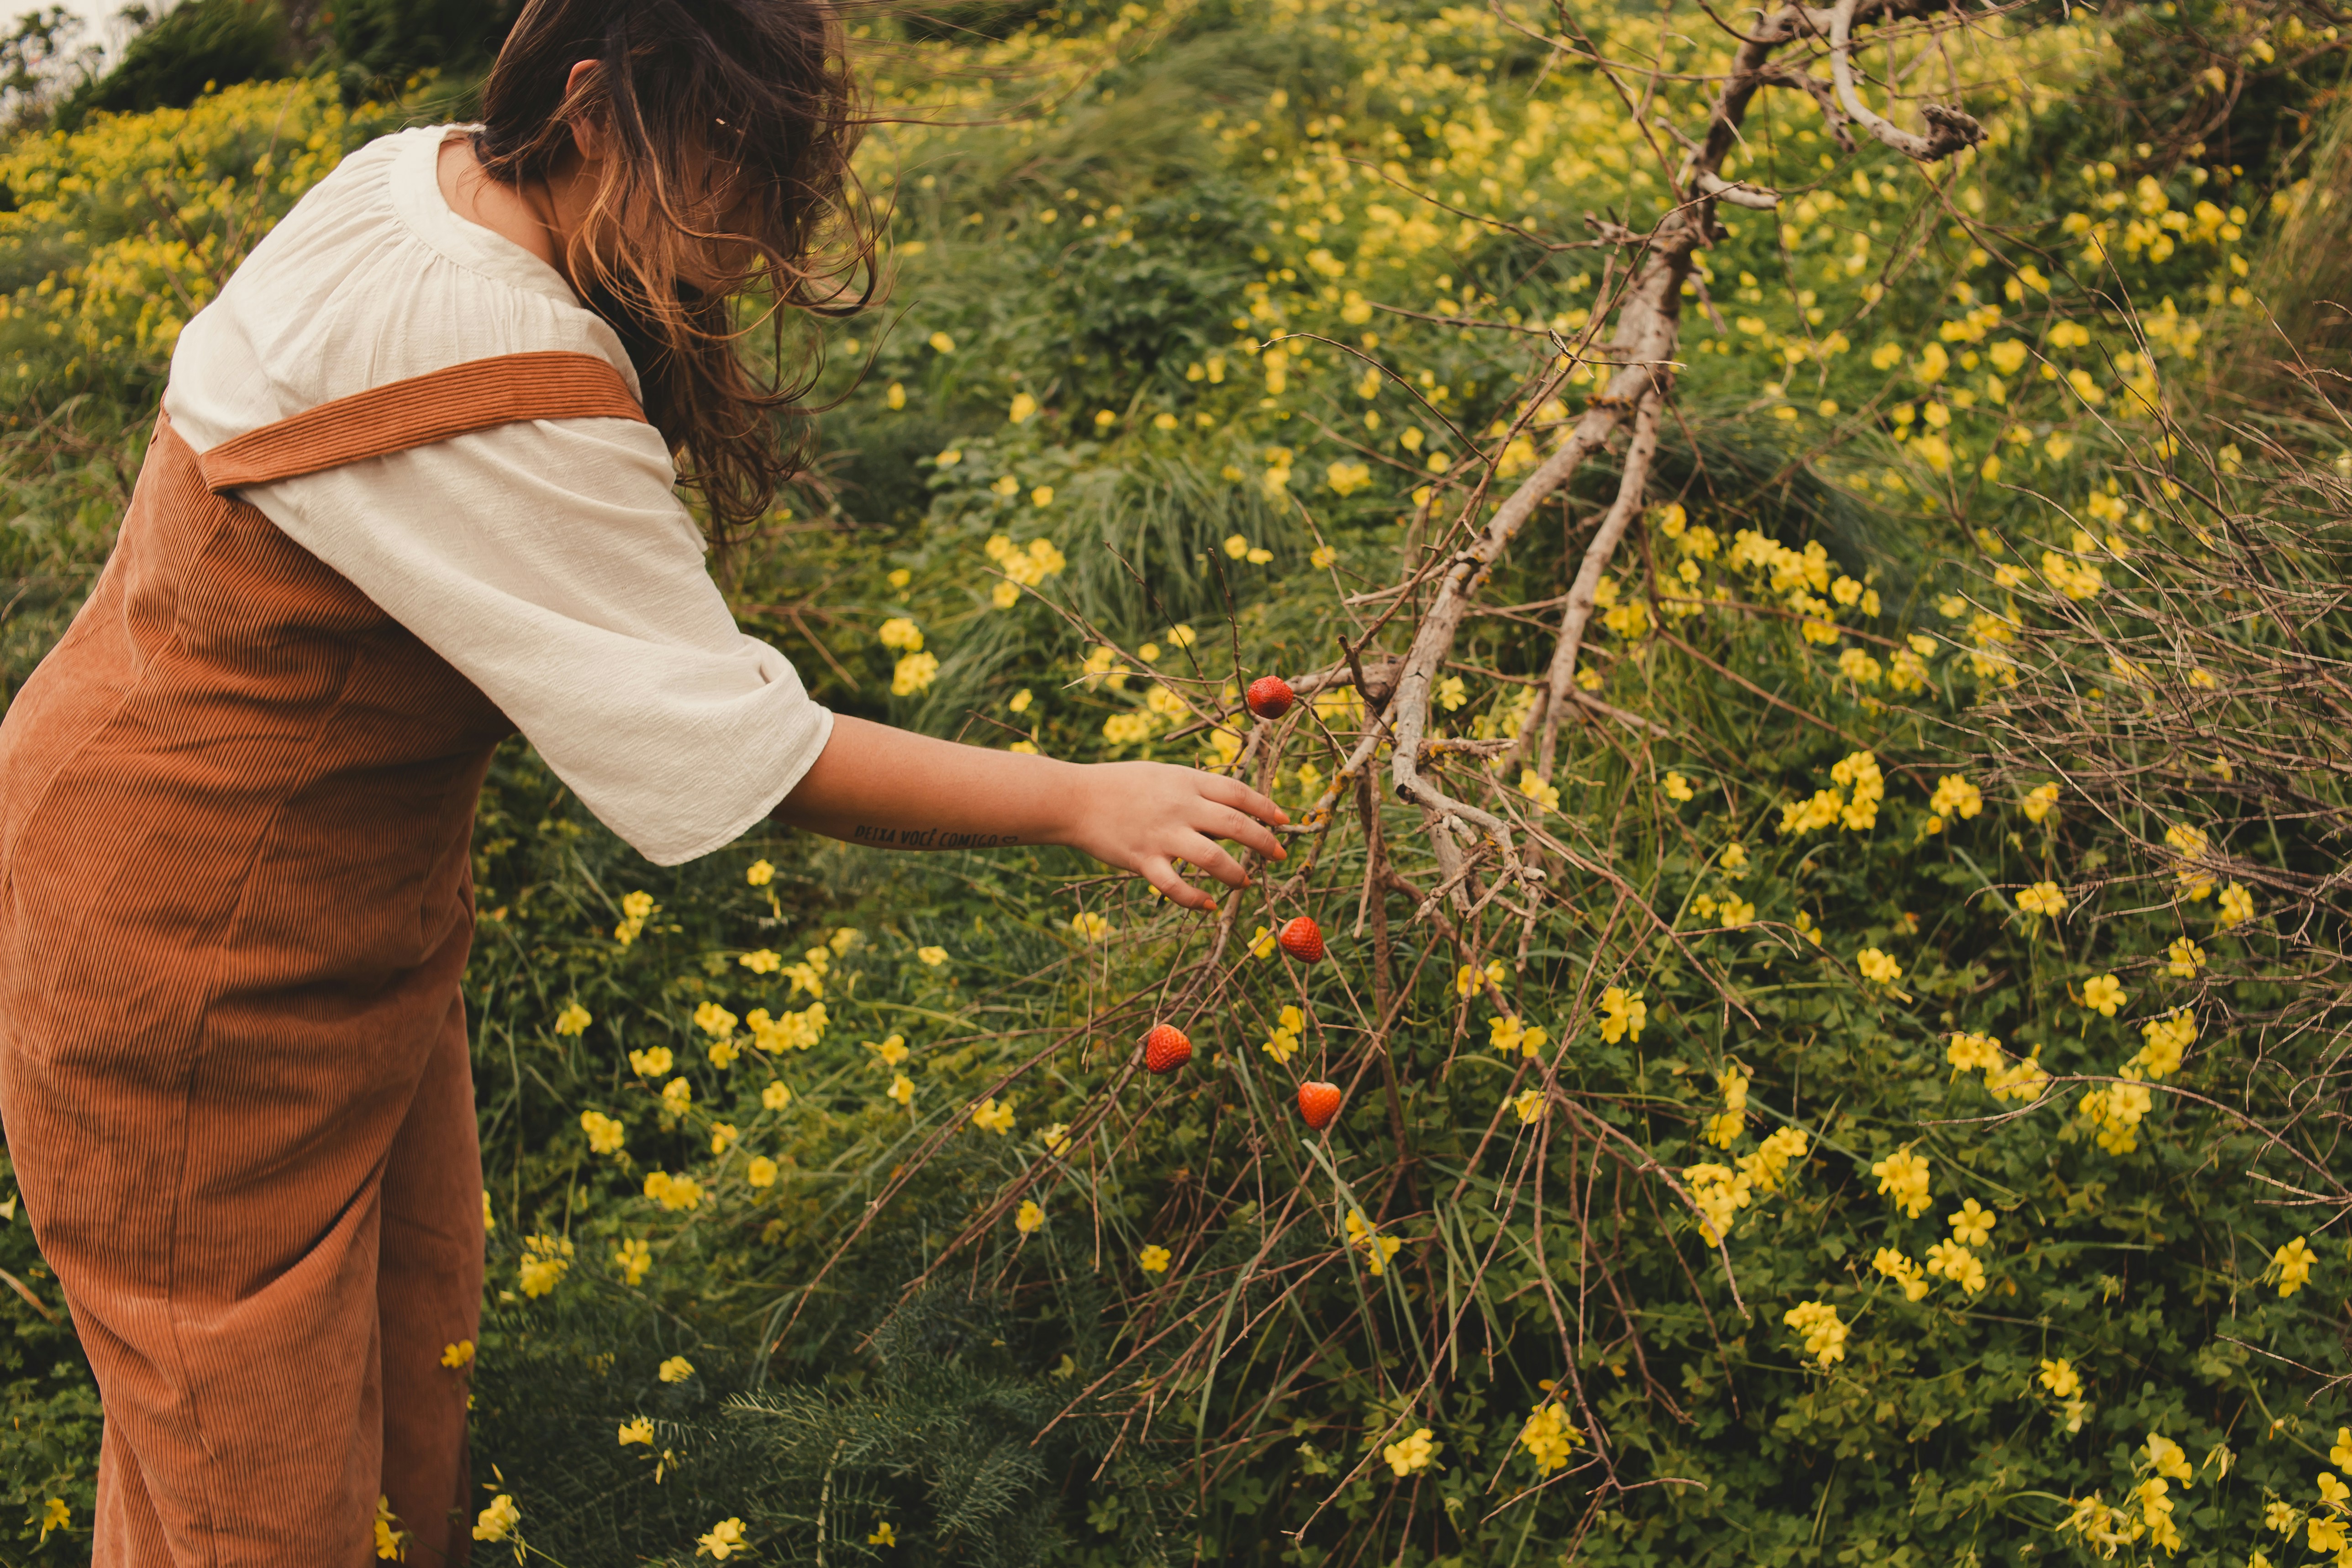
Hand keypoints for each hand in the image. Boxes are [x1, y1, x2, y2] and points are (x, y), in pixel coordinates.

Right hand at [1060, 761, 1289, 910]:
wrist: (1073, 799)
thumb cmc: (1118, 785)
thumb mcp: (1161, 775)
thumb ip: (1193, 790)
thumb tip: (1227, 809)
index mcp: (1185, 781)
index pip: (1238, 792)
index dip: (1266, 807)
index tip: (1285, 819)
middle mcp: (1179, 806)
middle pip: (1236, 824)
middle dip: (1264, 841)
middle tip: (1279, 854)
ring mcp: (1162, 834)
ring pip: (1214, 858)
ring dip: (1236, 873)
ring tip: (1245, 882)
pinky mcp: (1143, 860)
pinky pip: (1176, 887)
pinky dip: (1197, 900)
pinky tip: (1210, 905)